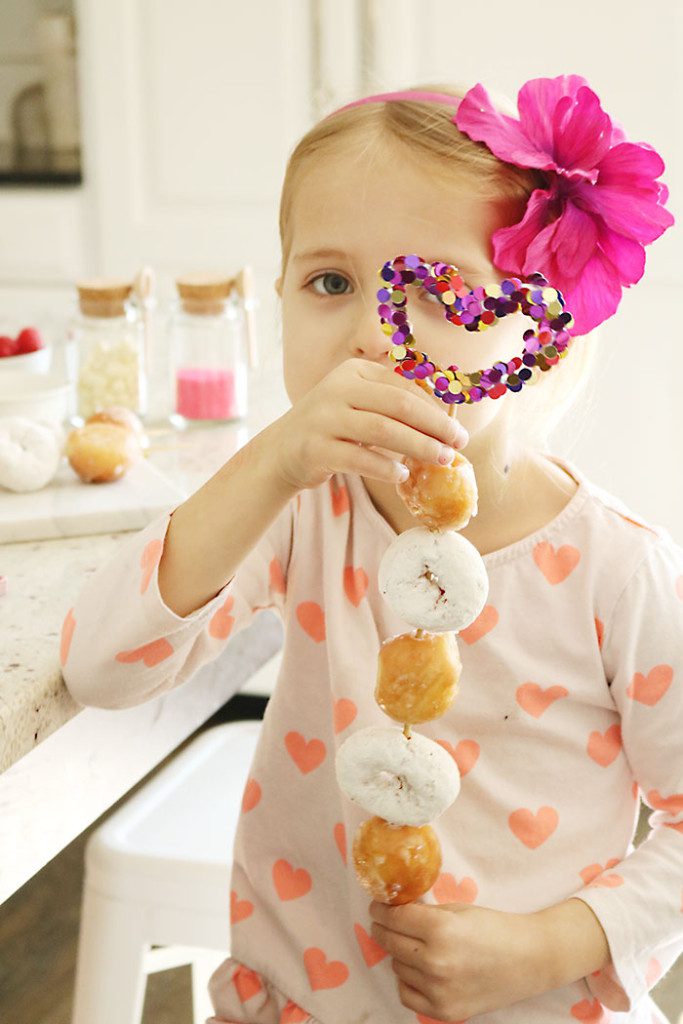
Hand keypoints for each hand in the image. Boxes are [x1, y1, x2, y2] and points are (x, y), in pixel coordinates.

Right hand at [270, 357, 467, 492]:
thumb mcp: (358, 405)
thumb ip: (392, 407)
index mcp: (353, 371)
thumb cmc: (333, 429)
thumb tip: (445, 423)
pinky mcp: (315, 448)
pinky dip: (384, 467)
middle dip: (434, 426)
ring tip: (441, 461)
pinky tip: (402, 475)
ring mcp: (324, 417)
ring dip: (418, 446)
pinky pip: (359, 458)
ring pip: (382, 430)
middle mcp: (337, 388)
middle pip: (398, 405)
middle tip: (458, 445)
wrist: (282, 452)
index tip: (456, 431)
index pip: (404, 388)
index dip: (435, 410)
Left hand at [369, 899, 547, 1021]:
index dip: (381, 910)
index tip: (377, 906)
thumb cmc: (495, 928)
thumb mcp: (458, 910)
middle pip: (390, 942)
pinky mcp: (444, 1011)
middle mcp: (435, 961)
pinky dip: (407, 980)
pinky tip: (418, 969)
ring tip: (414, 945)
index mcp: (439, 930)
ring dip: (400, 953)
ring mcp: (438, 990)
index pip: (393, 918)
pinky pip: (406, 993)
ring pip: (397, 966)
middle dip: (383, 928)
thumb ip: (425, 913)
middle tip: (383, 921)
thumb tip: (394, 910)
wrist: (530, 960)